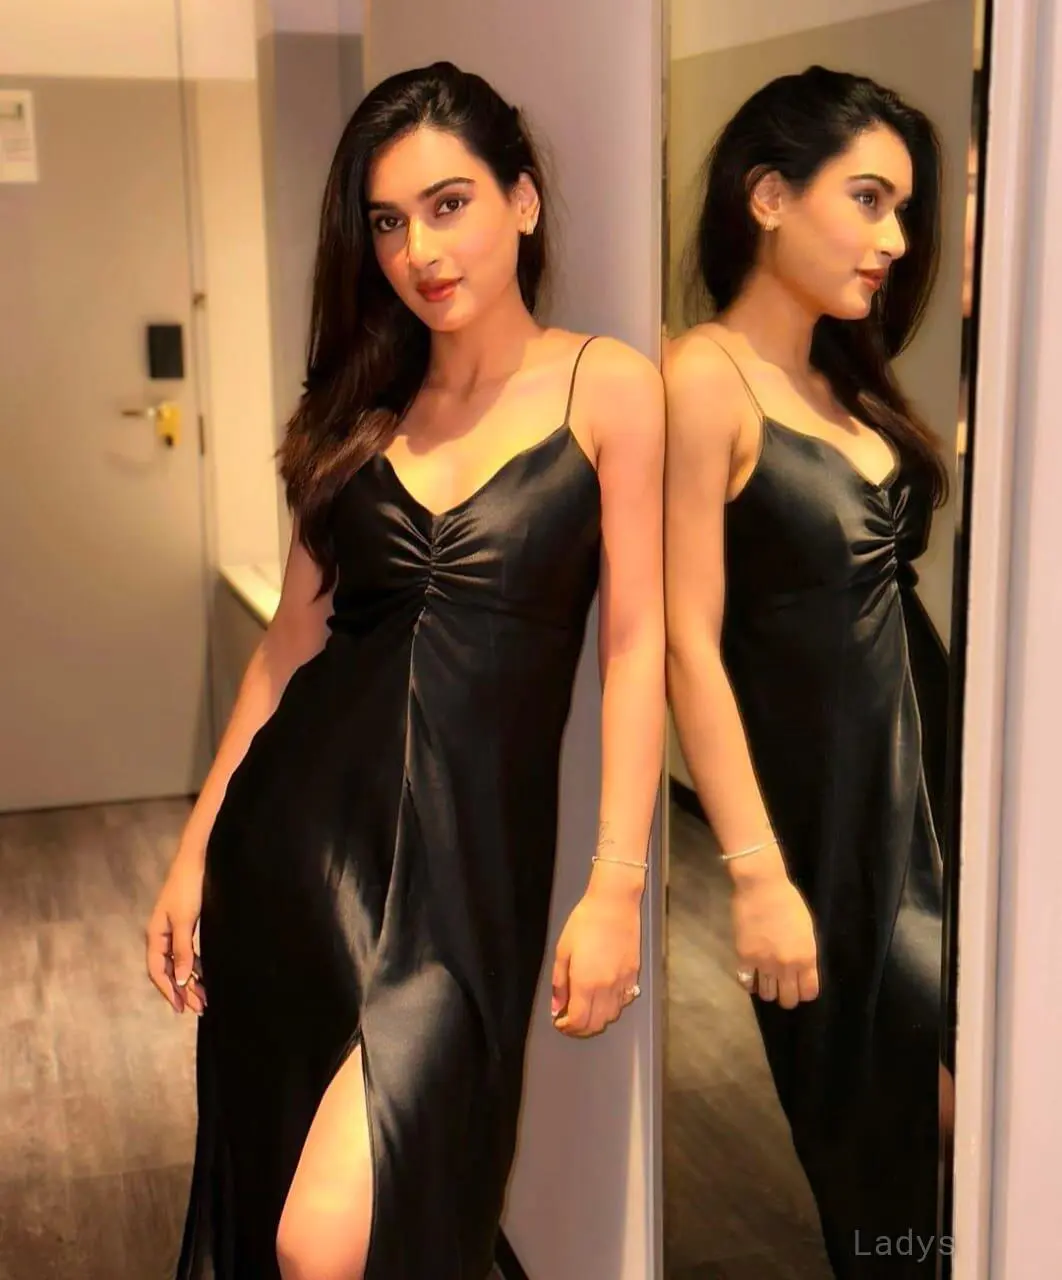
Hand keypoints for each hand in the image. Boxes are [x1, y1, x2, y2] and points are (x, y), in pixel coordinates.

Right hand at [146, 850, 206, 1014]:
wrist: (196, 860)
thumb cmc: (188, 887)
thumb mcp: (186, 921)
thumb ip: (183, 950)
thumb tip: (182, 979)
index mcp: (155, 935)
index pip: (157, 970)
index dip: (168, 990)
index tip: (180, 1008)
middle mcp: (161, 935)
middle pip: (169, 970)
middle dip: (182, 990)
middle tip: (198, 1008)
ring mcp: (173, 931)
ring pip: (179, 963)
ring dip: (190, 980)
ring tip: (204, 998)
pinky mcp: (185, 925)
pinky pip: (187, 952)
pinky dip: (195, 966)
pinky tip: (203, 975)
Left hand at [551, 876, 641, 1036]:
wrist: (614, 904)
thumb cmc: (584, 923)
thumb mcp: (563, 950)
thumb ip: (559, 983)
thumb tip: (556, 1007)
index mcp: (586, 983)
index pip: (578, 1021)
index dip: (567, 1027)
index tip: (559, 1021)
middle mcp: (607, 988)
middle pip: (596, 1024)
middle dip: (580, 1029)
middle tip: (569, 1019)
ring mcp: (623, 983)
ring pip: (612, 1016)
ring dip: (597, 1019)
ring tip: (586, 1008)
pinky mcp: (634, 975)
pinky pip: (624, 1002)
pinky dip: (612, 1007)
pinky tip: (604, 996)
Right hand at [730, 868, 818, 1008]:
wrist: (762, 887)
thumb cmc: (788, 902)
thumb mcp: (807, 930)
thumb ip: (805, 954)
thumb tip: (800, 971)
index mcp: (807, 958)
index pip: (808, 992)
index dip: (804, 993)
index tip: (798, 988)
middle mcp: (787, 966)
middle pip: (787, 999)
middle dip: (785, 997)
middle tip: (780, 987)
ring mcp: (765, 963)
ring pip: (766, 994)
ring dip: (767, 990)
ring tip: (764, 981)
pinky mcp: (745, 957)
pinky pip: (746, 982)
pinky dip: (748, 983)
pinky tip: (750, 976)